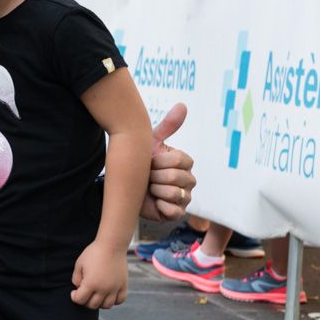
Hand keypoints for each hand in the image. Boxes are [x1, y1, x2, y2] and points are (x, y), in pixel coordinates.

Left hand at [71, 242, 127, 308]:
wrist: (112, 244)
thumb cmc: (94, 253)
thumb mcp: (79, 264)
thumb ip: (76, 279)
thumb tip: (79, 289)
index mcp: (91, 283)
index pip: (80, 300)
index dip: (74, 297)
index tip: (74, 292)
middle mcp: (103, 288)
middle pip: (93, 305)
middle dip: (85, 301)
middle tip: (85, 293)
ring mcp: (115, 288)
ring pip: (107, 305)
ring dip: (99, 303)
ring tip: (96, 295)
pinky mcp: (123, 285)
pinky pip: (120, 300)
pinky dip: (114, 300)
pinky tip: (109, 294)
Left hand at [140, 103, 195, 220]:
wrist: (129, 189)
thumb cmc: (142, 165)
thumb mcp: (151, 143)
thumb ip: (168, 126)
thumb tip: (182, 105)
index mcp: (185, 163)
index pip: (178, 159)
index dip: (159, 161)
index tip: (150, 162)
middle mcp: (189, 180)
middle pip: (174, 177)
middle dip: (154, 176)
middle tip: (148, 177)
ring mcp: (185, 198)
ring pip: (173, 193)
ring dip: (154, 190)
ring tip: (150, 188)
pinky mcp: (178, 214)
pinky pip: (173, 210)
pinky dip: (159, 206)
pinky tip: (153, 201)